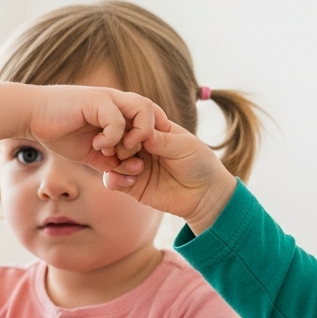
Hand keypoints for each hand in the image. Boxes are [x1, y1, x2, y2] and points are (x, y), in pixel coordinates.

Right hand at [25, 85, 170, 171]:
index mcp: (117, 111)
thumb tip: (123, 173)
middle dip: (151, 136)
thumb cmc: (57, 130)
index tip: (146, 156)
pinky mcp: (96, 100)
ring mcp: (108, 98)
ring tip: (121, 150)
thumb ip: (107, 161)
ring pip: (142, 109)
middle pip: (152, 110)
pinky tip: (97, 145)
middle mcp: (117, 101)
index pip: (149, 116)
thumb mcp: (88, 151)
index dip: (154, 134)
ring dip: (137, 134)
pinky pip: (117, 120)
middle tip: (134, 155)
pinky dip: (112, 138)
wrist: (31, 113)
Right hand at [102, 123, 238, 233]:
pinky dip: (114, 179)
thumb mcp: (185, 146)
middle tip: (130, 153)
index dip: (128, 128)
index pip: (131, 122)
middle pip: (117, 140)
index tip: (135, 138)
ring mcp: (134, 165)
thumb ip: (163, 140)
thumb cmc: (199, 164)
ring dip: (116, 163)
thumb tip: (141, 133)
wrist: (205, 195)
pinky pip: (112, 180)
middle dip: (119, 145)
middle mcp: (140, 146)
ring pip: (111, 159)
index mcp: (153, 131)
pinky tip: (130, 182)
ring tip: (136, 169)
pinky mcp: (132, 185)